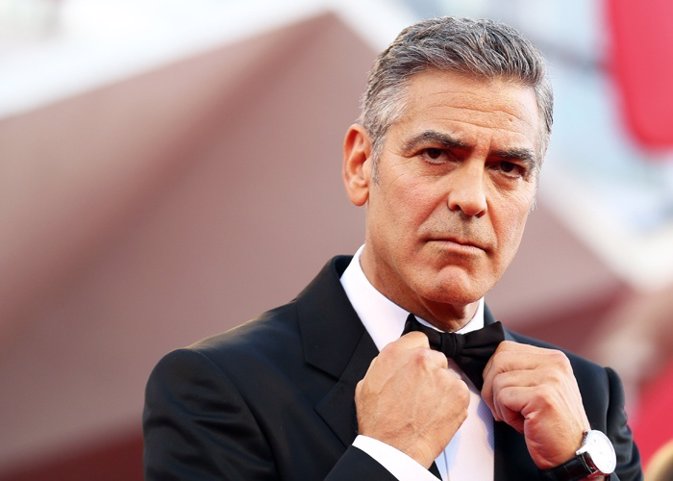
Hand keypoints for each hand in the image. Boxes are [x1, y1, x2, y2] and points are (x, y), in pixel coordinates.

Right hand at [355, 332, 469, 467]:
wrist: (394, 448)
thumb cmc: (379, 421)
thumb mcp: (368, 382)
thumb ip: (387, 363)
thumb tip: (397, 360)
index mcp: (396, 353)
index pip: (418, 339)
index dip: (418, 354)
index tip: (418, 365)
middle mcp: (421, 359)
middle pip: (435, 356)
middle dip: (430, 371)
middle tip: (421, 391)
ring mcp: (442, 375)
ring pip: (448, 375)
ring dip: (442, 387)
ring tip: (427, 406)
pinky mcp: (459, 393)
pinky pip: (460, 391)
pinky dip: (452, 401)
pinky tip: (437, 412)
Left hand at [481, 341, 589, 468]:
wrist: (573, 454)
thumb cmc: (549, 424)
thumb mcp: (537, 388)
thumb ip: (520, 370)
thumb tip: (486, 364)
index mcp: (552, 358)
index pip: (505, 349)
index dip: (493, 372)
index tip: (501, 392)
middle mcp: (554, 363)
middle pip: (498, 360)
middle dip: (491, 387)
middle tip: (503, 408)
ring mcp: (550, 378)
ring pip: (498, 380)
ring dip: (500, 404)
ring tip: (519, 416)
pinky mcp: (543, 396)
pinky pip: (503, 396)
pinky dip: (506, 414)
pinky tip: (524, 423)